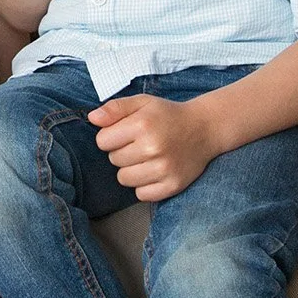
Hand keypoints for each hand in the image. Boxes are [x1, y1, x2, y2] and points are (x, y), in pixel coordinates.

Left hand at [89, 94, 219, 200]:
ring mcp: (164, 169)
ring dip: (131, 169)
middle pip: (113, 160)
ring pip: (124, 179)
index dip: (111, 136)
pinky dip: (144, 185)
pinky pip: (141, 194)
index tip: (125, 133)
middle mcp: (153, 148)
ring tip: (147, 157)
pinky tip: (155, 170)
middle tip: (141, 143)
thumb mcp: (142, 102)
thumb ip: (115, 108)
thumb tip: (92, 118)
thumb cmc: (167, 115)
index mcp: (142, 124)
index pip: (102, 141)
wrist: (204, 129)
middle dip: (122, 152)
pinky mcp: (173, 185)